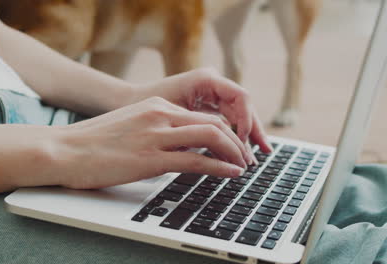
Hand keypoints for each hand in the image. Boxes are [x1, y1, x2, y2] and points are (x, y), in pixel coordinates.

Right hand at [55, 97, 249, 188]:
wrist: (64, 150)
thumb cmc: (93, 142)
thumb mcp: (132, 126)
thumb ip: (158, 130)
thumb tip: (181, 147)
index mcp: (156, 105)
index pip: (202, 115)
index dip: (225, 131)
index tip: (234, 145)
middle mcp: (160, 114)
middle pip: (213, 123)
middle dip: (237, 141)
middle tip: (247, 157)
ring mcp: (156, 135)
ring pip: (211, 137)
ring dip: (234, 152)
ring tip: (244, 166)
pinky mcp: (151, 158)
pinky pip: (196, 161)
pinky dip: (219, 167)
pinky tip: (231, 174)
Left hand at [135, 68, 272, 156]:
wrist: (125, 101)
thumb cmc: (143, 106)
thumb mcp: (172, 120)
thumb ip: (199, 131)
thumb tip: (222, 151)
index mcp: (205, 79)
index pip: (240, 97)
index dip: (247, 121)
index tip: (244, 143)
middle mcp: (211, 82)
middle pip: (243, 106)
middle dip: (253, 130)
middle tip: (261, 153)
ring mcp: (210, 92)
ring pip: (237, 113)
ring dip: (246, 134)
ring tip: (256, 155)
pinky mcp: (205, 103)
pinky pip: (226, 117)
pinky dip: (233, 133)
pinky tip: (239, 148)